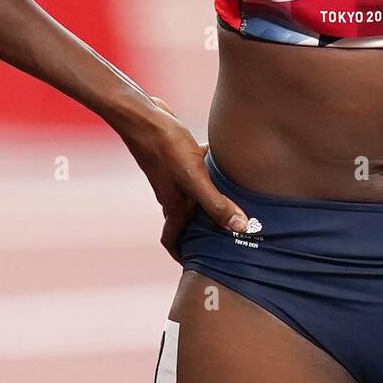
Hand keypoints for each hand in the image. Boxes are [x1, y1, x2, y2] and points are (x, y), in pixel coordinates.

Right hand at [117, 98, 247, 262]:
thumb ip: (216, 204)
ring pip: (195, 195)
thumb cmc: (165, 147)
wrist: (142, 116)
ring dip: (211, 200)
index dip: (183, 256)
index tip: (199, 266)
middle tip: (227, 235)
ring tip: (234, 202)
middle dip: (205, 230)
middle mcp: (172, 194)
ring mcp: (174, 175)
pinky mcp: (179, 156)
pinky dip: (212, 170)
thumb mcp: (194, 178)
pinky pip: (198, 170)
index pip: (173, 240)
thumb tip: (240, 227)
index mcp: (174, 205)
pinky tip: (229, 160)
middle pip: (188, 220)